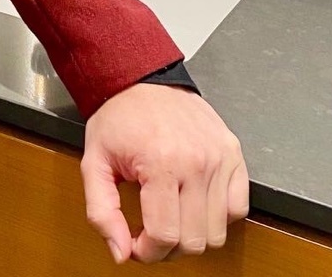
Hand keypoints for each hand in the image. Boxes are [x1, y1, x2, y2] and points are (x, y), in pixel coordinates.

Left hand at [82, 84, 248, 264]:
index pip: (164, 236)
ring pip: (217, 232)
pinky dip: (218, 215)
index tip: (136, 245)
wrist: (141, 78)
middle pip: (194, 241)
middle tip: (151, 232)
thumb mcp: (94, 160)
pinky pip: (238, 208)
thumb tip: (120, 252)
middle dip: (168, 248)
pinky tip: (194, 202)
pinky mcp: (233, 153)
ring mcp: (219, 158)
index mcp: (160, 163)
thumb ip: (101, 210)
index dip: (147, 252)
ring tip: (172, 215)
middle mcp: (196, 162)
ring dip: (193, 235)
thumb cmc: (119, 117)